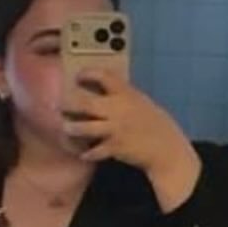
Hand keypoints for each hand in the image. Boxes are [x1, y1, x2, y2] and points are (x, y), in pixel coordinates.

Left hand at [62, 69, 202, 210]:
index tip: (78, 76)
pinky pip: (94, 150)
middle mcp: (117, 109)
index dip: (87, 73)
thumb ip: (122, 95)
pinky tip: (83, 153)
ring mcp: (115, 129)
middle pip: (85, 102)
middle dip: (69, 104)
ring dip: (72, 128)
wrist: (165, 147)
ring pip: (84, 127)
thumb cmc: (152, 123)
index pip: (102, 76)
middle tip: (62, 105)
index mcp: (126, 93)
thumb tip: (103, 89)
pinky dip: (87, 153)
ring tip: (66, 128)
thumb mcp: (139, 101)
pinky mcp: (115, 147)